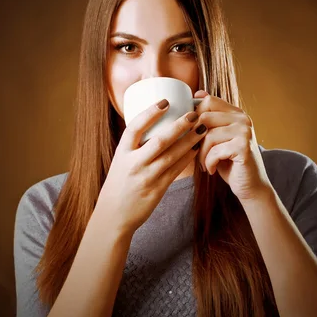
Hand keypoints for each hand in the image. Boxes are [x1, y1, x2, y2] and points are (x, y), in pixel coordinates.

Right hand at [96, 99, 207, 235]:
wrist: (114, 215)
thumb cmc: (119, 183)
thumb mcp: (121, 160)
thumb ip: (135, 146)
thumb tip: (155, 124)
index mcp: (122, 153)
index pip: (134, 128)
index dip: (150, 113)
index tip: (165, 102)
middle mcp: (133, 164)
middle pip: (159, 141)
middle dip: (179, 126)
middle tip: (193, 114)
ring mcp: (146, 177)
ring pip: (172, 155)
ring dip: (189, 141)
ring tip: (202, 129)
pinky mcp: (157, 190)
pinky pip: (176, 171)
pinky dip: (188, 158)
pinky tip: (197, 149)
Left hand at [194, 90, 272, 201]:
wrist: (250, 186)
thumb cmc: (229, 162)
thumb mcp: (216, 138)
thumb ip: (209, 119)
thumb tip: (197, 94)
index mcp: (236, 113)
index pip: (209, 101)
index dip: (194, 116)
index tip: (191, 133)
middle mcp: (243, 119)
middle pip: (204, 117)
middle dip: (194, 138)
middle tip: (196, 153)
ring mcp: (245, 131)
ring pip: (207, 135)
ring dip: (201, 154)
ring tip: (204, 164)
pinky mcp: (244, 147)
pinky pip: (214, 151)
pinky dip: (208, 163)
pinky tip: (211, 170)